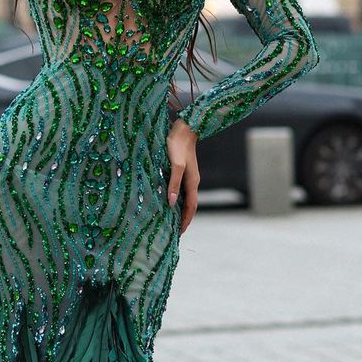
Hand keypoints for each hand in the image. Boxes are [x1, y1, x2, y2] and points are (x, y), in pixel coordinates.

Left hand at [166, 119, 199, 233]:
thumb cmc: (178, 145)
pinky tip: (169, 202)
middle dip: (184, 219)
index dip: (186, 220)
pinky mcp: (184, 171)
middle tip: (175, 231)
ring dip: (180, 210)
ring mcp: (189, 177)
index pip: (191, 207)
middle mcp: (192, 182)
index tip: (179, 232)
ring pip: (186, 198)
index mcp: (192, 182)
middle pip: (190, 205)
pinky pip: (182, 190)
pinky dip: (177, 200)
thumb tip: (171, 202)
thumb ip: (173, 183)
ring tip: (172, 220)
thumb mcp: (175, 165)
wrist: (184, 129)